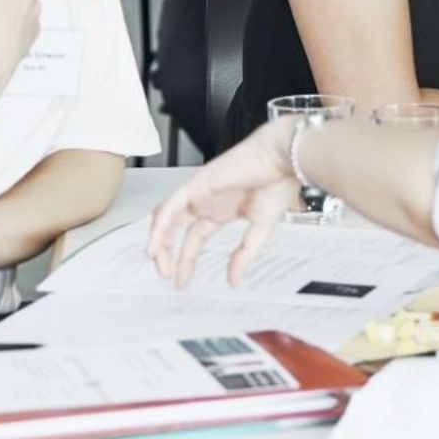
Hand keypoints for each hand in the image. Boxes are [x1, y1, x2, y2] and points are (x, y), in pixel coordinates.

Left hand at [145, 118, 303, 286]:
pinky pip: (169, 208)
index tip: (182, 280)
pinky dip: (159, 227)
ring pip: (167, 217)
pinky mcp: (195, 185)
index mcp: (222, 210)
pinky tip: (155, 246)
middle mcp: (207, 202)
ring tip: (157, 263)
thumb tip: (233, 280)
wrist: (282, 158)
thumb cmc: (279, 183)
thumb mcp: (261, 228)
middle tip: (166, 276)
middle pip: (175, 229)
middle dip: (168, 253)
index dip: (186, 260)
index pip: (195, 238)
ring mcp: (199, 193)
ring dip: (159, 241)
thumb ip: (245, 254)